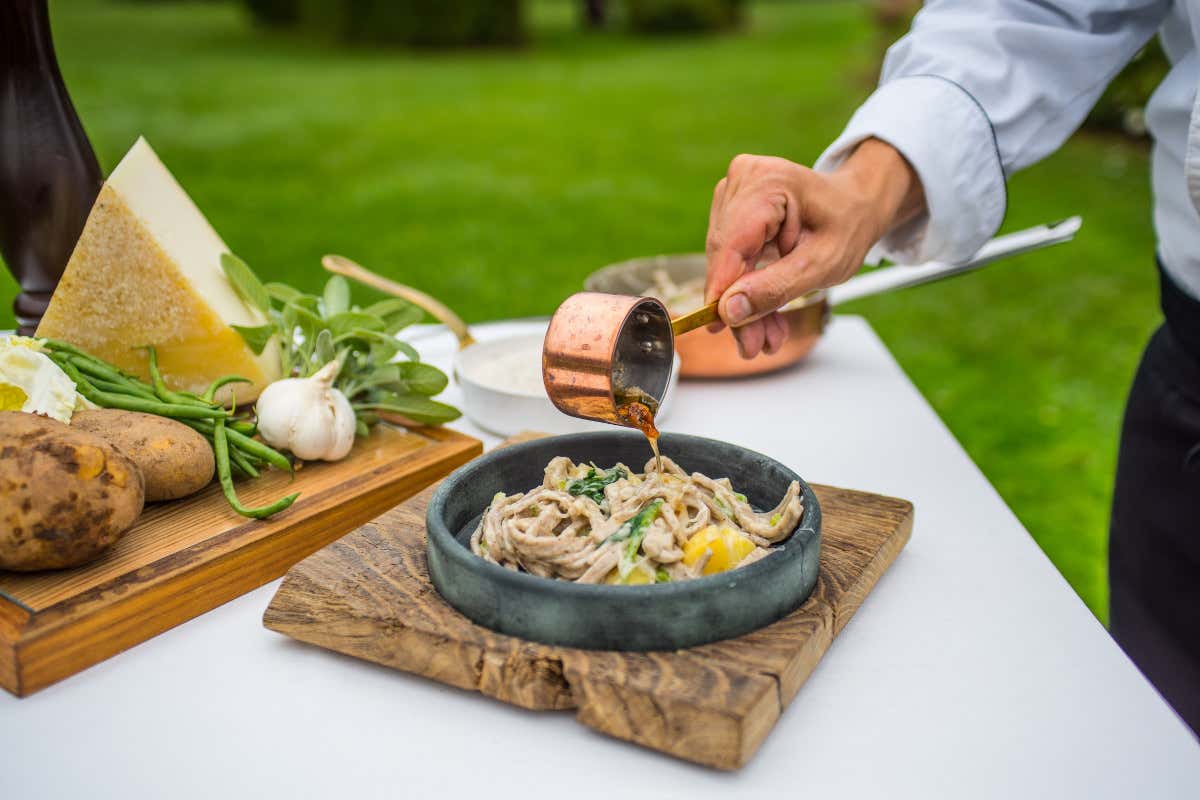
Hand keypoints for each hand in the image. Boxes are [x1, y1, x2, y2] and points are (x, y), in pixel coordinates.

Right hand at [704, 139, 923, 357]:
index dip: (721, 290)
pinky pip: (730, 258)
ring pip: (724, 262)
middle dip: (739, 306)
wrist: (857, 205)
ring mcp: (734, 192)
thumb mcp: (822, 264)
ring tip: (767, 334)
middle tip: (754, 345)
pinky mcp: (731, 209)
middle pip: (726, 257)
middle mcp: (744, 180)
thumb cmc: (848, 223)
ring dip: (744, 303)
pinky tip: (763, 314)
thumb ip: (775, 288)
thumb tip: (729, 310)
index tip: (719, 328)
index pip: (732, 245)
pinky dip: (746, 288)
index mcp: (769, 182)